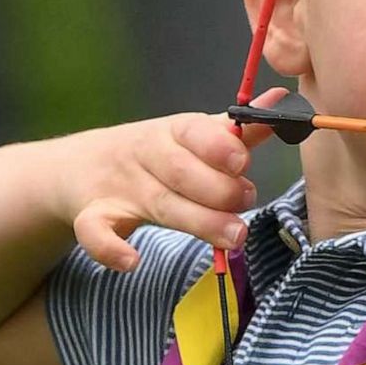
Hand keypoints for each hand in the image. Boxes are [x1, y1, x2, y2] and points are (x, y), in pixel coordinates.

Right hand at [55, 87, 287, 271]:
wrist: (80, 166)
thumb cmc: (159, 154)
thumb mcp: (195, 137)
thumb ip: (241, 129)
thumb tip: (285, 103)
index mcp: (172, 131)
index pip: (194, 132)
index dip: (219, 146)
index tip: (243, 162)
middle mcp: (145, 155)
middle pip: (182, 171)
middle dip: (219, 190)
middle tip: (247, 203)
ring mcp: (119, 187)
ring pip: (157, 203)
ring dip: (197, 221)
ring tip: (234, 236)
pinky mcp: (93, 217)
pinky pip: (94, 232)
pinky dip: (110, 248)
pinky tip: (132, 261)